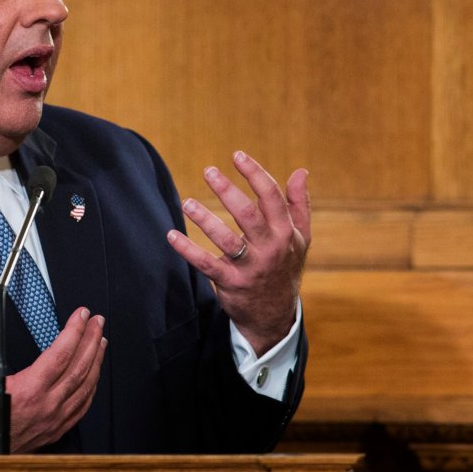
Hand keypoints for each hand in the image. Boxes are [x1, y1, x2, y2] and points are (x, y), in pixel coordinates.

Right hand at [0, 307, 106, 453]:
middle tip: (97, 321)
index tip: (81, 314)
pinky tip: (94, 376)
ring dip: (95, 360)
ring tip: (100, 341)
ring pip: (85, 386)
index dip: (74, 331)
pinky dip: (92, 387)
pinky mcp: (55, 429)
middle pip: (79, 367)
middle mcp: (46, 405)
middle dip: (90, 340)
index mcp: (27, 391)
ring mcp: (53, 419)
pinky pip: (82, 406)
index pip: (60, 354)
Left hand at [166, 151, 309, 355]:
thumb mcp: (300, 238)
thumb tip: (301, 172)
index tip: (237, 155)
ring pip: (226, 240)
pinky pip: (206, 265)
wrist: (275, 316)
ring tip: (186, 203)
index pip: (271, 198)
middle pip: (248, 215)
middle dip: (228, 191)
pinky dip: (188, 250)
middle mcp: (269, 249)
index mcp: (285, 233)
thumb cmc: (285, 267)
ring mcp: (249, 267)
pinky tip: (172, 235)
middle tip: (208, 171)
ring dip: (205, 220)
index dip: (255, 174)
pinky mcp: (230, 283)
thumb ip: (299, 204)